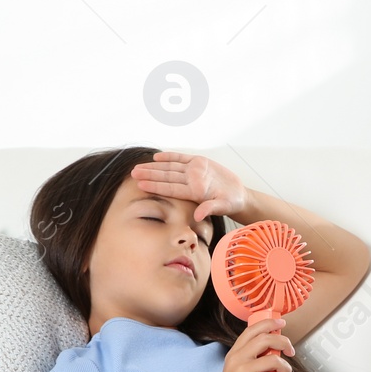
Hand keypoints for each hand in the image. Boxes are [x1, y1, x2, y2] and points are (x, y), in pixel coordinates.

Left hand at [131, 151, 249, 223]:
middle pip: (166, 177)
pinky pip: (181, 158)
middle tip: (133, 173)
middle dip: (149, 175)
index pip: (170, 188)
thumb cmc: (230, 202)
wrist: (238, 195)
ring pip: (170, 167)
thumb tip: (199, 215)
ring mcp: (194, 171)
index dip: (155, 186)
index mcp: (193, 192)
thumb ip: (210, 208)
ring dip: (154, 167)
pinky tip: (156, 157)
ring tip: (139, 166)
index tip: (140, 185)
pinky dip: (170, 156)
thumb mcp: (222, 206)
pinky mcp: (200, 162)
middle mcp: (190, 181)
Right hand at [206, 317, 293, 371]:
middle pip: (266, 338)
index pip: (252, 330)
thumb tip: (273, 349)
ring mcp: (243, 371)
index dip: (269, 323)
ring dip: (286, 369)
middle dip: (284, 342)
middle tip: (291, 351)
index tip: (281, 322)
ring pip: (275, 360)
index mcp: (233, 354)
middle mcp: (237, 359)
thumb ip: (250, 360)